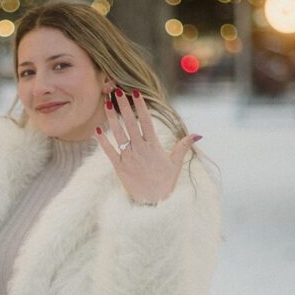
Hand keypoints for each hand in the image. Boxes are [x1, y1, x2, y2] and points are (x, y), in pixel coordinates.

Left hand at [95, 88, 201, 203]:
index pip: (146, 121)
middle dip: (123, 106)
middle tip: (116, 90)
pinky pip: (109, 152)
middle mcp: (140, 149)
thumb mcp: (176, 163)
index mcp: (153, 146)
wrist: (154, 204)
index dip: (140, 106)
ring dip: (112, 118)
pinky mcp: (119, 168)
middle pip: (130, 123)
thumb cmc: (166, 183)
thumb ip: (183, 146)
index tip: (135, 92)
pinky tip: (96, 129)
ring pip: (118, 134)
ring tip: (106, 103)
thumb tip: (198, 134)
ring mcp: (128, 158)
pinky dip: (102, 141)